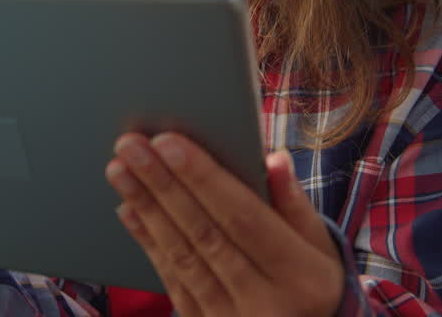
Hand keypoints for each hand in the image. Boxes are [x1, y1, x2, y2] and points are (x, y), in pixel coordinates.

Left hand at [106, 133, 342, 316]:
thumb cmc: (313, 283)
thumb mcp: (322, 247)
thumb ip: (296, 204)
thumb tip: (274, 159)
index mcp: (299, 274)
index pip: (244, 217)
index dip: (204, 178)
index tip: (168, 141)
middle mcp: (264, 302)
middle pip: (204, 234)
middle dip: (163, 185)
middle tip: (130, 146)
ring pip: (182, 258)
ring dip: (147, 209)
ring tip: (120, 170)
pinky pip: (173, 283)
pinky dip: (149, 244)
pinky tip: (129, 211)